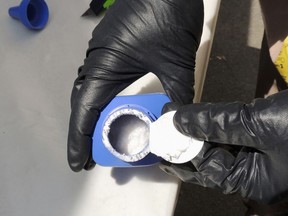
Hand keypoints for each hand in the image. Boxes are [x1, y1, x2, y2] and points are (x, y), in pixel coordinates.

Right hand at [67, 0, 203, 171]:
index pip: (86, 110)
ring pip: (93, 93)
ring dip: (94, 118)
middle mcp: (99, 61)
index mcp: (105, 65)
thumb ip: (179, 94)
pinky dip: (106, 101)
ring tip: (102, 140)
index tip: (79, 163)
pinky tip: (115, 112)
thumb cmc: (168, 15)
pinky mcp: (115, 50)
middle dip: (85, 132)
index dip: (80, 139)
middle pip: (84, 103)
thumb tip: (179, 121)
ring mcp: (105, 54)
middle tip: (90, 156)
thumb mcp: (176, 61)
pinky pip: (104, 81)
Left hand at [161, 90, 287, 203]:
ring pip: (222, 148)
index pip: (207, 169)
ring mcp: (261, 157)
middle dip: (189, 144)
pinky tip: (204, 119)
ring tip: (178, 121)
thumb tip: (180, 120)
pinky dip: (219, 127)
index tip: (165, 135)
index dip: (184, 151)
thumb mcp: (259, 126)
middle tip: (166, 132)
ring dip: (201, 133)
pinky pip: (235, 137)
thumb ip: (218, 124)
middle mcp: (255, 174)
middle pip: (212, 161)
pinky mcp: (265, 139)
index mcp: (253, 182)